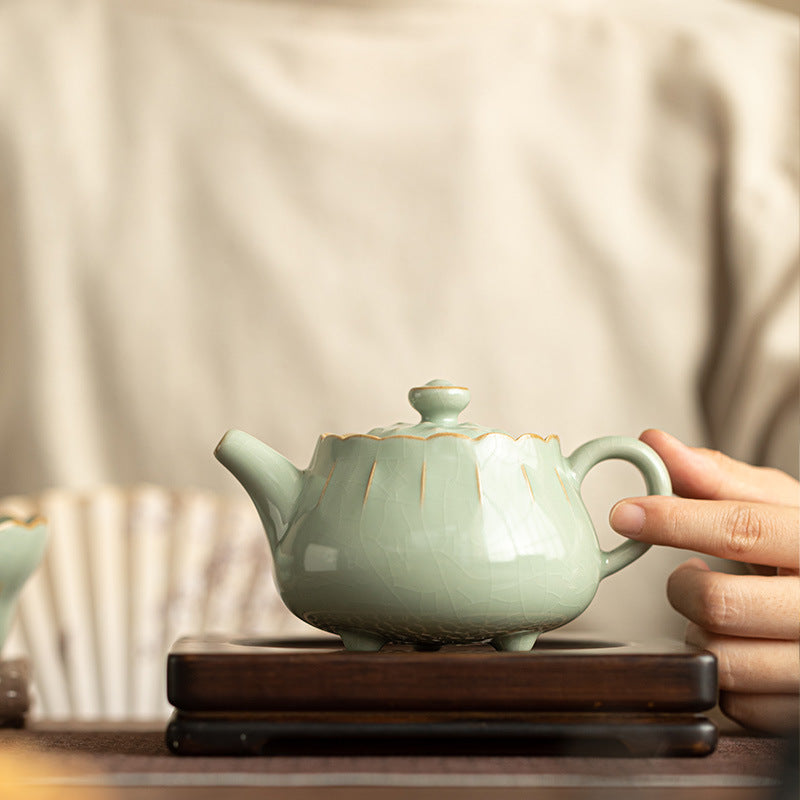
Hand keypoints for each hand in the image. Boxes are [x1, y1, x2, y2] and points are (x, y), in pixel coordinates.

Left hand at [609, 429, 798, 732]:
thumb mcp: (783, 509)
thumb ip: (720, 480)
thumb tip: (655, 444)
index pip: (743, 530)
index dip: (674, 520)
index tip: (625, 514)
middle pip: (720, 603)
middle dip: (682, 588)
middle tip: (689, 575)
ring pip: (720, 659)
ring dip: (699, 634)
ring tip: (720, 613)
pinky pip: (736, 704)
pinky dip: (720, 676)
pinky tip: (739, 648)